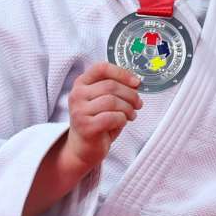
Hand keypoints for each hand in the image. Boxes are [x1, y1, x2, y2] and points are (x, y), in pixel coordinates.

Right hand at [58, 62, 141, 179]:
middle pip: (111, 86)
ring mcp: (79, 110)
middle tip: (138, 104)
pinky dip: (122, 119)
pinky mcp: (85, 126)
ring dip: (128, 108)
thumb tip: (136, 83)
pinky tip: (122, 122)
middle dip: (131, 95)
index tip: (136, 82)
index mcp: (82, 83)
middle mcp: (77, 94)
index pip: (101, 68)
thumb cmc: (98, 121)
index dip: (122, 73)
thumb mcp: (105, 100)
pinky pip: (112, 117)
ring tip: (131, 115)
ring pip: (112, 101)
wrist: (84, 147)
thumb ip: (117, 89)